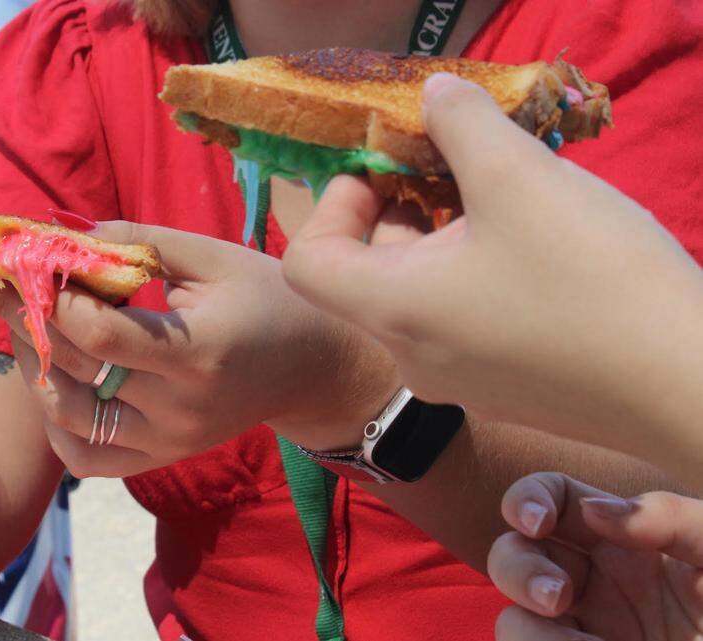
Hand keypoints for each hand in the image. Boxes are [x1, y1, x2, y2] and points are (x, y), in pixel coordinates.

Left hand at [0, 221, 398, 477]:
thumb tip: (65, 234)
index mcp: (197, 351)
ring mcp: (169, 442)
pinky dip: (56, 426)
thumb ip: (140, 242)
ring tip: (23, 326)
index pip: (100, 334)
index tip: (33, 263)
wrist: (315, 368)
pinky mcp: (162, 458)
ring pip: (69, 417)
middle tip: (0, 284)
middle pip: (76, 369)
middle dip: (26, 320)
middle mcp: (179, 407)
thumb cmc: (266, 298)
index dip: (55, 298)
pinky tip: (51, 383)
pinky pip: (87, 459)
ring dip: (34, 368)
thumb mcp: (214, 257)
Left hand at [282, 73, 702, 450]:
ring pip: (422, 293)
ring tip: (506, 196)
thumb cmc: (594, 279)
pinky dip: (477, 273)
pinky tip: (538, 245)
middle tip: (456, 166)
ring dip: (447, 235)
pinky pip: (462, 320)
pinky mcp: (505, 387)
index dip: (334, 205)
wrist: (688, 387)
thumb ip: (462, 125)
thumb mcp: (521, 177)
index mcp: (393, 310)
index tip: (390, 172)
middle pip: (368, 271)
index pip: (309, 260)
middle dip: (403, 207)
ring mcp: (459, 380)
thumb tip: (431, 96)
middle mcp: (411, 355)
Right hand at [487, 472, 702, 640]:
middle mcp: (595, 586)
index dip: (526, 497)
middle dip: (518, 568)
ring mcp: (584, 634)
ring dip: (531, 631)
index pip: (551, 498)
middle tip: (557, 597)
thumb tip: (595, 510)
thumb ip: (673, 518)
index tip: (535, 522)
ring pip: (513, 620)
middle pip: (512, 553)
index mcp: (624, 542)